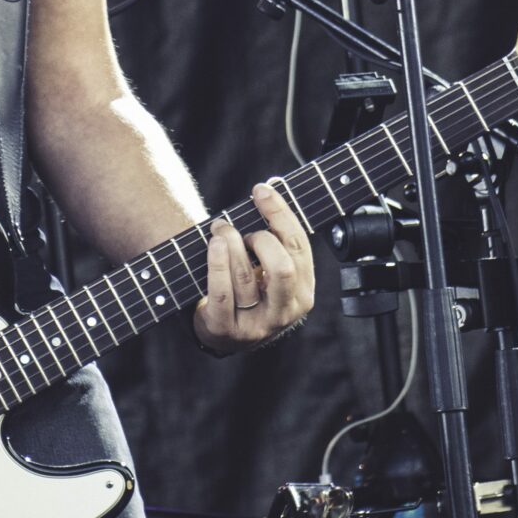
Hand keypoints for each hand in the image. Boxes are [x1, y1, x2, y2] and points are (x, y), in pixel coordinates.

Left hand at [192, 180, 315, 354]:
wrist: (224, 331)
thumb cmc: (249, 288)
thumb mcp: (268, 266)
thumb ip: (274, 233)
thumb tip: (271, 186)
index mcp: (303, 290)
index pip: (298, 246)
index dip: (280, 214)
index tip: (261, 190)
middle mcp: (285, 311)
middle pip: (282, 267)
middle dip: (260, 239)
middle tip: (243, 231)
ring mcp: (256, 324)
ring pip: (246, 277)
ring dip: (230, 243)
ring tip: (220, 229)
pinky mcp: (227, 329)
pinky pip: (222, 292)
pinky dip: (217, 263)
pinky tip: (214, 244)